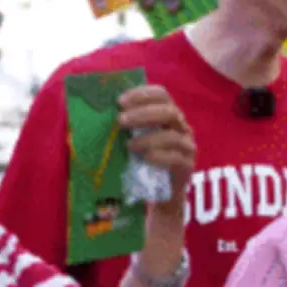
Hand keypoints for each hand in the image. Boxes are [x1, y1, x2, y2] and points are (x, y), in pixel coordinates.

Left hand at [118, 85, 195, 213]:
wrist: (162, 191)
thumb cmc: (145, 161)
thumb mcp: (136, 139)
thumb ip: (129, 127)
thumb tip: (100, 116)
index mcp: (168, 115)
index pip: (161, 94)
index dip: (142, 94)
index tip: (120, 102)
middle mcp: (181, 127)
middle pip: (169, 111)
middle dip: (144, 113)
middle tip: (121, 121)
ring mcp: (187, 146)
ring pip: (172, 136)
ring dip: (148, 138)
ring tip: (129, 145)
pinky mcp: (187, 165)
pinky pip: (176, 158)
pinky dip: (159, 156)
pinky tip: (145, 158)